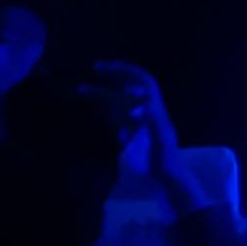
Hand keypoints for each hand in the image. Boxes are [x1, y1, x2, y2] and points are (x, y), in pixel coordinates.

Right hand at [99, 61, 181, 186]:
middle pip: (128, 87)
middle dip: (114, 75)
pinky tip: (91, 109)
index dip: (129, 71)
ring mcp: (136, 122)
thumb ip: (154, 121)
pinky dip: (104, 111)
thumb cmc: (166, 159)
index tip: (110, 69)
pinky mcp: (128, 134)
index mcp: (155, 108)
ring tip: (80, 89)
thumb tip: (140, 104)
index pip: (145, 81)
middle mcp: (145, 110)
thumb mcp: (162, 140)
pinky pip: (115, 118)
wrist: (165, 178)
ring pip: (118, 101)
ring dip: (101, 93)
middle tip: (95, 67)